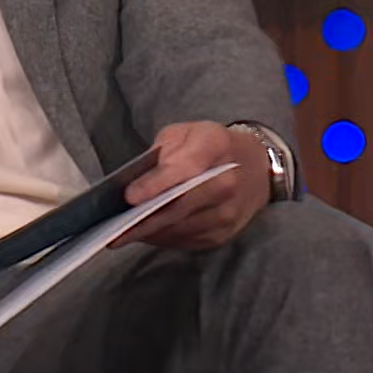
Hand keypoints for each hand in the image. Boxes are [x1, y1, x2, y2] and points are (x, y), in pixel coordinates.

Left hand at [109, 121, 272, 251]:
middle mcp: (227, 183)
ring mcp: (229, 212)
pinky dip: (164, 239)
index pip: (185, 169)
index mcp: (216, 146)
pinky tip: (146, 235)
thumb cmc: (213, 146)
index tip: (129, 197)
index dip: (156, 184)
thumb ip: (165, 150)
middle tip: (115, 230)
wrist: (257, 167)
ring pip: (183, 228)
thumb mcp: (188, 132)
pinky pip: (189, 240)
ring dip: (151, 233)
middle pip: (181, 206)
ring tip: (122, 234)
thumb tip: (140, 180)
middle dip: (145, 220)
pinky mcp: (225, 233)